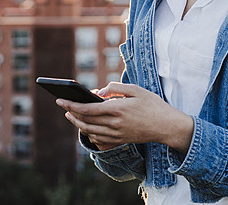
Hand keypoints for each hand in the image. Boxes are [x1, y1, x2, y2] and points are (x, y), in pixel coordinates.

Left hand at [57, 82, 193, 153]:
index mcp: (117, 109)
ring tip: (71, 115)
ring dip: (77, 124)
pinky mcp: (120, 141)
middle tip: (63, 106)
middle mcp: (115, 124)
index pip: (87, 109)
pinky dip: (89, 133)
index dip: (71, 105)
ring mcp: (117, 135)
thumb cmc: (152, 104)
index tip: (61, 100)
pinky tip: (86, 126)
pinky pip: (99, 139)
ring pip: (90, 131)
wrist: (166, 126)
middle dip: (71, 113)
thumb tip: (98, 92)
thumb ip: (115, 88)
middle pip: (85, 121)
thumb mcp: (135, 89)